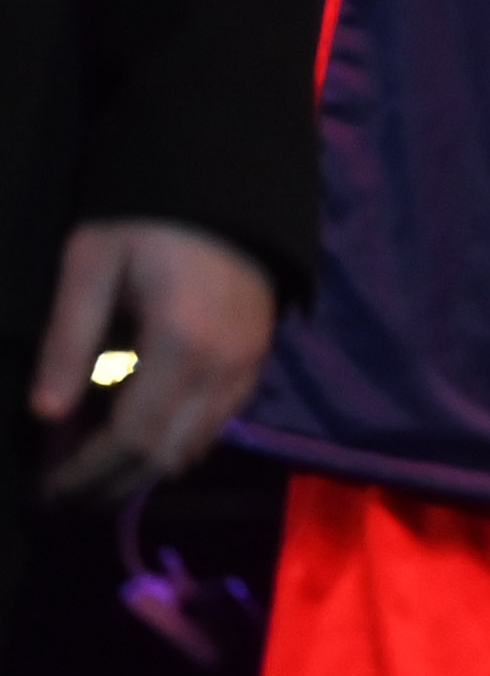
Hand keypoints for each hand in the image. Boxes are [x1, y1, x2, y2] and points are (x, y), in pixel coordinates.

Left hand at [36, 216, 274, 503]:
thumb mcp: (92, 264)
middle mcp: (222, 366)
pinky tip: (148, 438)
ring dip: (146, 469)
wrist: (228, 181)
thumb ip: (69, 339)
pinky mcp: (259, 354)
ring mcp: (247, 362)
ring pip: (198, 444)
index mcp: (179, 344)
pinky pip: (221, 421)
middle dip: (112, 483)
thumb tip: (45, 414)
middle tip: (65, 494)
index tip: (48, 487)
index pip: (130, 437)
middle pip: (166, 454)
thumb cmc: (150, 219)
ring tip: (100, 475)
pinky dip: (181, 443)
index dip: (86, 471)